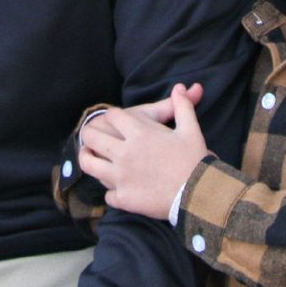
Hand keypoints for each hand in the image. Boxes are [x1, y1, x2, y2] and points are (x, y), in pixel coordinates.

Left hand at [77, 84, 209, 219]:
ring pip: (89, 165)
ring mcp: (120, 177)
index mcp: (139, 133)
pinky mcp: (123, 199)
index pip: (112, 116)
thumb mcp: (190, 129)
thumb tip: (180, 88)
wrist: (198, 195)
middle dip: (90, 133)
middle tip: (92, 136)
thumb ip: (182, 106)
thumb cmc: (194, 160)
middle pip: (92, 136)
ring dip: (87, 158)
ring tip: (90, 156)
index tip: (114, 119)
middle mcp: (124, 153)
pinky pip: (107, 194)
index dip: (112, 116)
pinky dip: (111, 191)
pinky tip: (116, 189)